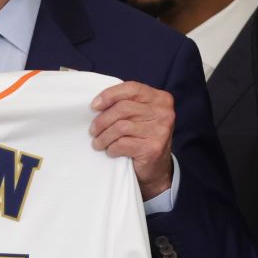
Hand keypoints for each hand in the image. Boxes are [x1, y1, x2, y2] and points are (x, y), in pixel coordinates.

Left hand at [90, 81, 174, 199]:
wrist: (157, 169)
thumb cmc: (143, 138)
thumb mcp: (140, 116)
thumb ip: (127, 104)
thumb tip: (97, 104)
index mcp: (161, 99)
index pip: (132, 88)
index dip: (110, 95)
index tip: (94, 106)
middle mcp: (164, 112)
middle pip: (123, 108)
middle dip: (102, 120)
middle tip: (93, 130)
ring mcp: (161, 130)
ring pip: (120, 127)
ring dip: (104, 137)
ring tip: (98, 143)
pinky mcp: (153, 148)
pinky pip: (123, 144)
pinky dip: (112, 148)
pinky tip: (111, 151)